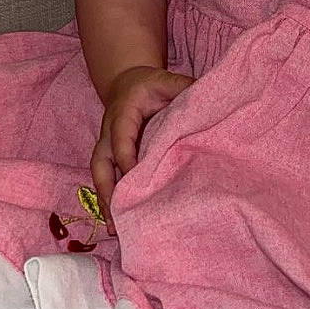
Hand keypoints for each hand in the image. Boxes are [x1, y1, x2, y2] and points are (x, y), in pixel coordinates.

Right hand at [90, 65, 193, 219]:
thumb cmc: (150, 85)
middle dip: (107, 189)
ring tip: (113, 228)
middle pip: (101, 163)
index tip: (136, 177)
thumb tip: (209, 98)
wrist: (126, 83)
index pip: (122, 138)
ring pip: (100, 176)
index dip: (126, 157)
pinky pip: (105, 180)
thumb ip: (185, 88)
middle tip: (118, 213)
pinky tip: (115, 223)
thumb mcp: (167, 81)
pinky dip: (108, 201)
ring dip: (105, 201)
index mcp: (123, 115)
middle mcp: (109, 134)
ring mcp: (106, 147)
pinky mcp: (109, 158)